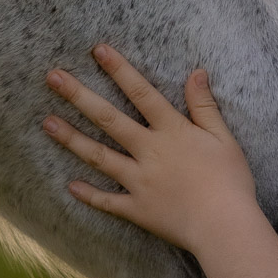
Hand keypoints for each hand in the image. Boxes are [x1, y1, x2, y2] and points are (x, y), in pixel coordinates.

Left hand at [43, 45, 262, 255]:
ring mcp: (139, 181)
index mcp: (172, 132)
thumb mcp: (224, 138)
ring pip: (99, 156)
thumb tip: (196, 72)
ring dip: (71, 138)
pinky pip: (108, 202)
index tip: (98, 50)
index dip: (120, 70)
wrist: (224, 227)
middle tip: (53, 78)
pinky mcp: (138, 209)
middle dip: (79, 96)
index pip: (142, 93)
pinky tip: (70, 185)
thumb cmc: (230, 181)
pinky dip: (89, 194)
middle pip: (109, 119)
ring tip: (47, 122)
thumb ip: (204, 106)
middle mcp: (149, 152)